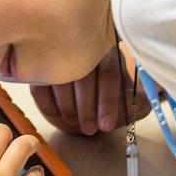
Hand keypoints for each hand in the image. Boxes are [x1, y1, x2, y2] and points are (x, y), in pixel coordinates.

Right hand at [30, 45, 151, 134]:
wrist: (90, 73)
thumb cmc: (112, 87)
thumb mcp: (130, 91)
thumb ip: (137, 101)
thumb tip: (131, 109)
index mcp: (108, 50)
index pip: (109, 74)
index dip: (108, 103)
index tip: (106, 125)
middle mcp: (83, 46)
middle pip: (82, 76)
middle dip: (86, 108)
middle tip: (89, 129)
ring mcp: (57, 53)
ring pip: (59, 80)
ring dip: (67, 107)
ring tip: (73, 122)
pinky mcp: (38, 64)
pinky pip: (39, 86)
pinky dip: (48, 104)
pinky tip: (58, 114)